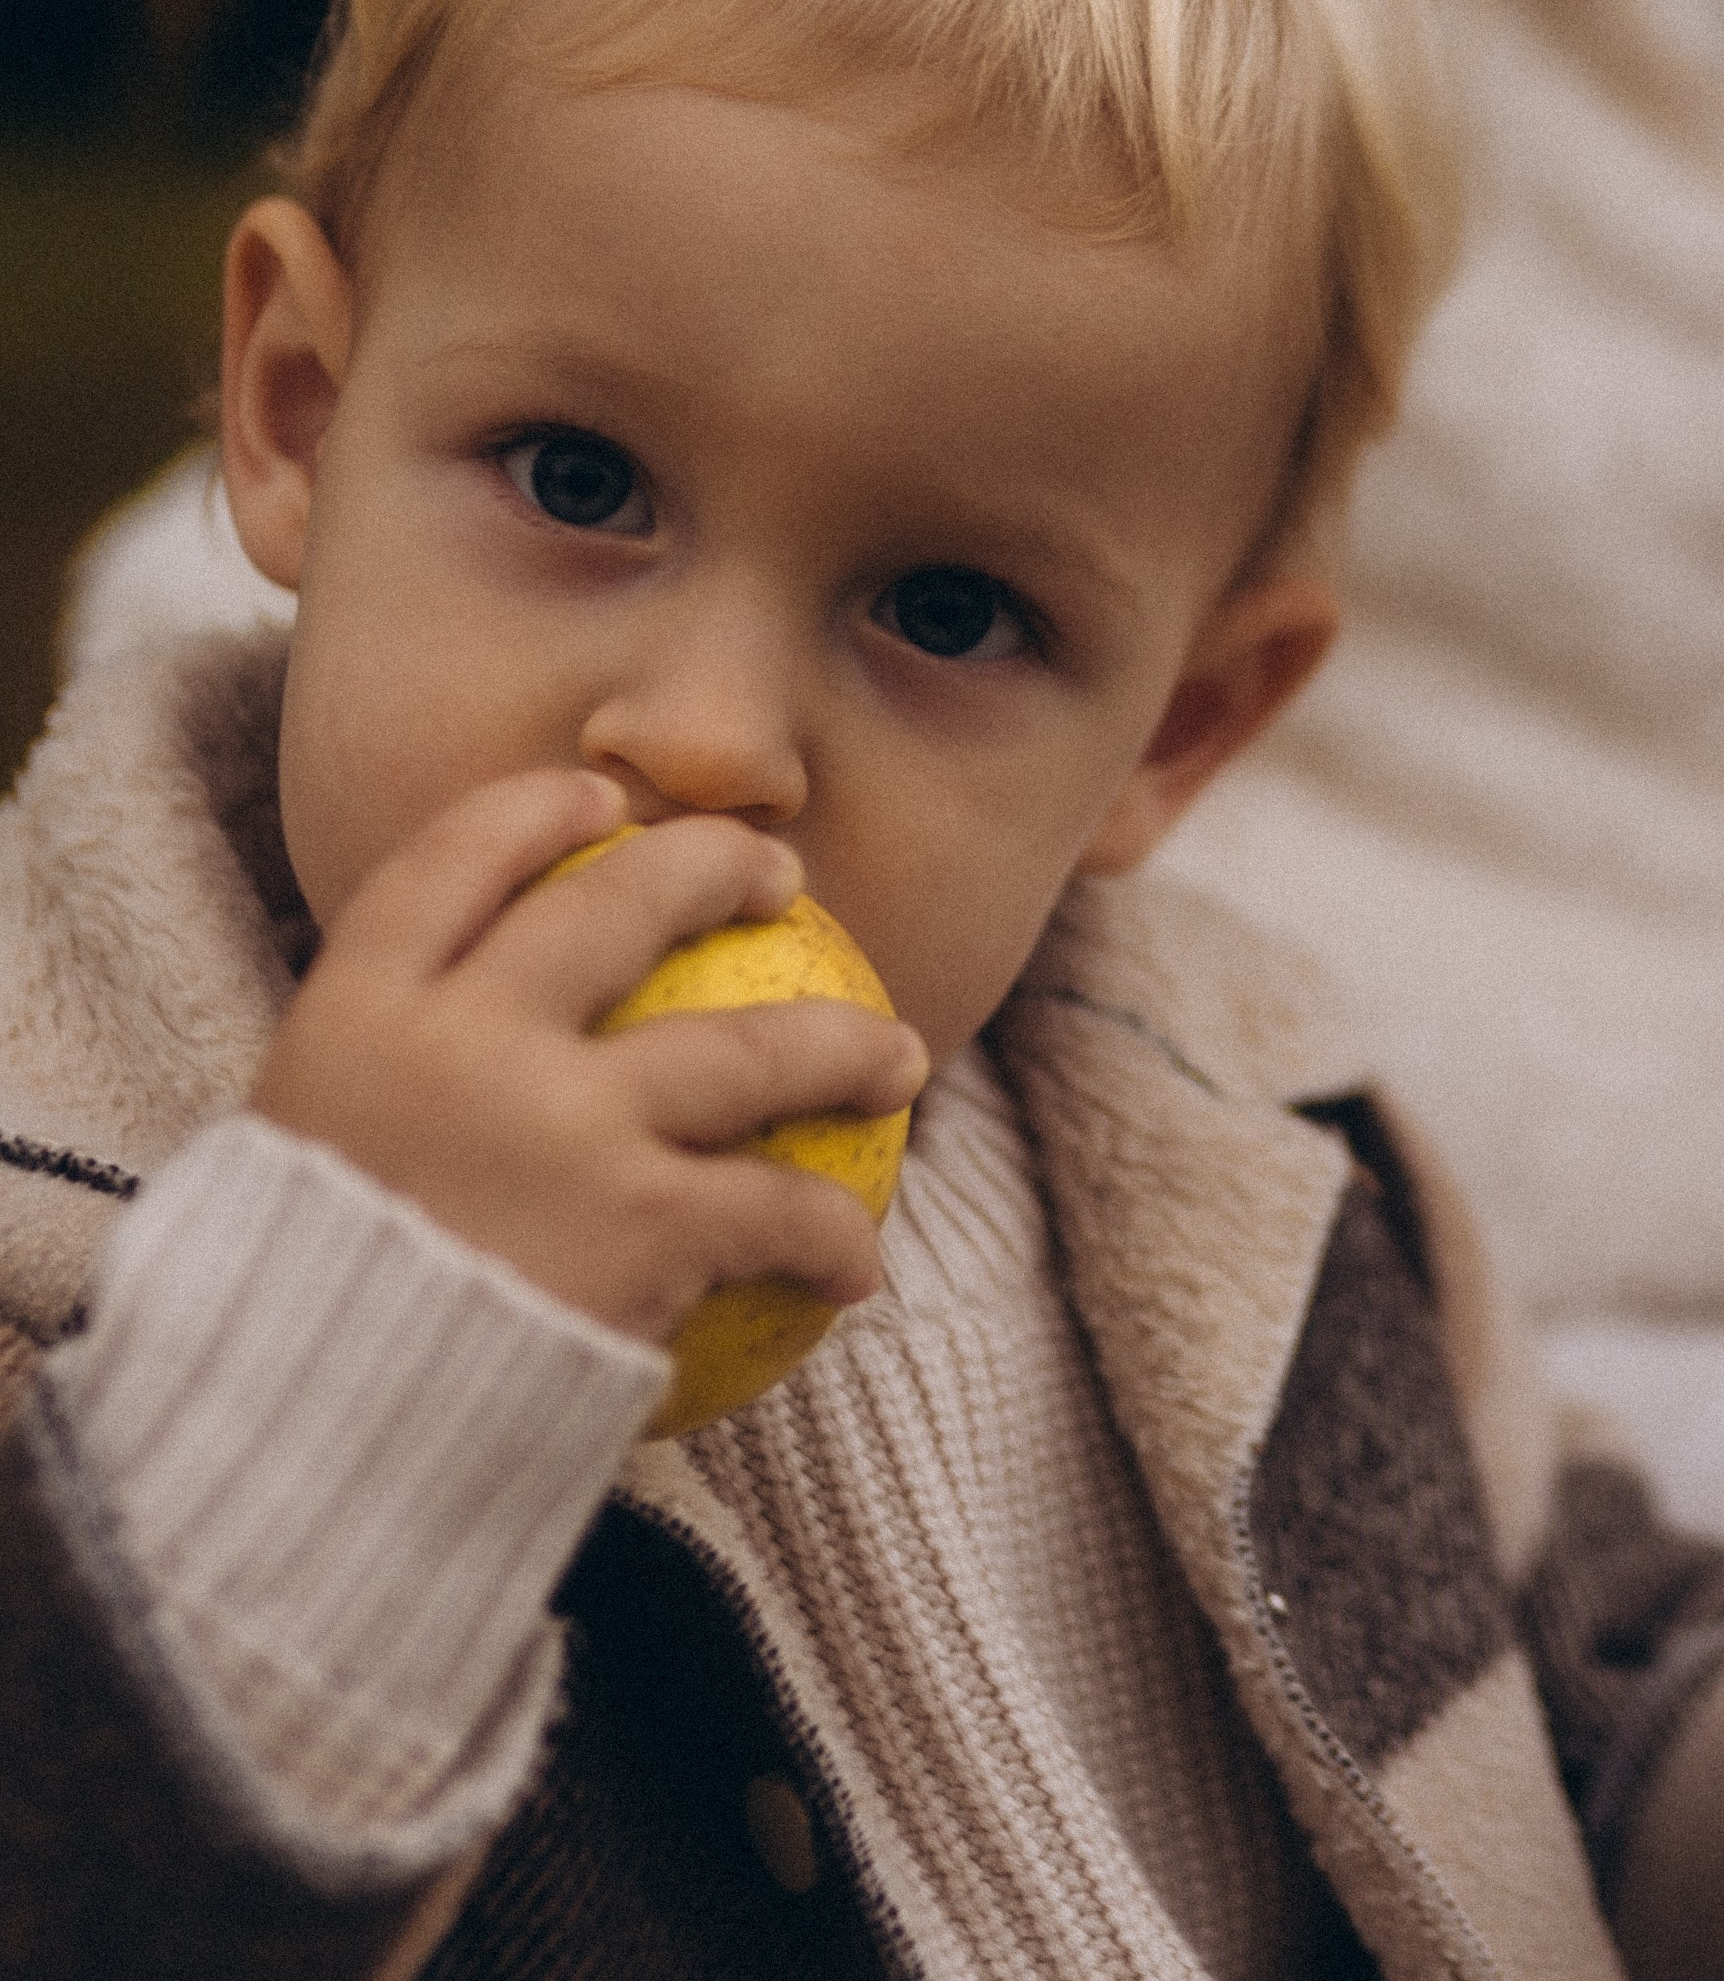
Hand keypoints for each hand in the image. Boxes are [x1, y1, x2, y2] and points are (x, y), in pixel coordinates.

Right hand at [251, 769, 927, 1342]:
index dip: (534, 811)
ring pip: (746, 1046)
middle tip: (781, 877)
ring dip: (843, 1044)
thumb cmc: (293, 1331)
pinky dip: (827, 1234)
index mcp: (355, 1009)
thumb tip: (452, 1078)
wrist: (302, 1452)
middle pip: (617, 905)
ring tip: (899, 1057)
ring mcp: (561, 1120)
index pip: (453, 859)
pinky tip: (860, 1266)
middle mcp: (466, 1036)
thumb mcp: (297, 1174)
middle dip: (714, 867)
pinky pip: (772, 1208)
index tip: (600, 801)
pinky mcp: (638, 1219)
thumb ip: (386, 1102)